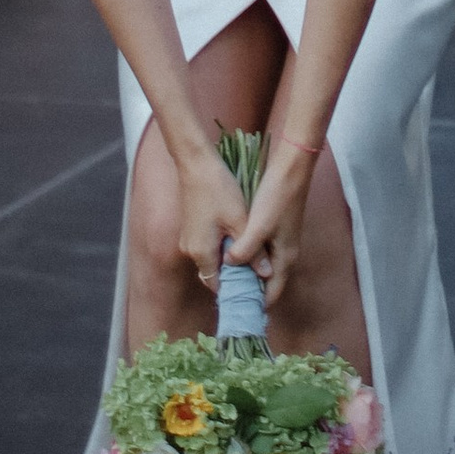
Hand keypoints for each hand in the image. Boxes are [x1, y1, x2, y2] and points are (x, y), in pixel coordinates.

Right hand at [173, 141, 252, 306]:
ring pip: (211, 260)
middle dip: (234, 276)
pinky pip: (207, 247)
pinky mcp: (190, 228)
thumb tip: (266, 274)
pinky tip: (239, 239)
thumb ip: (252, 251)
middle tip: (257, 273)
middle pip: (214, 274)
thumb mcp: (240, 221)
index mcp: (201, 253)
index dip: (235, 290)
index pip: (218, 286)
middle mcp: (190, 251)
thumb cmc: (219, 190)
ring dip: (229, 260)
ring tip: (252, 256)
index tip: (254, 290)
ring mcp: (188, 239)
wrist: (196, 163)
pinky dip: (222, 248)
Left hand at [231, 143, 317, 311]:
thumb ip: (245, 249)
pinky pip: (261, 254)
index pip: (271, 295)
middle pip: (266, 284)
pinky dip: (248, 258)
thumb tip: (229, 265)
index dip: (254, 305)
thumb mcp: (258, 225)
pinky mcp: (276, 231)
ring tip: (224, 276)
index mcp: (285, 259)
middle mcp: (285, 255)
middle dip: (247, 291)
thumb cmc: (277, 198)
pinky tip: (232, 253)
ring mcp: (282, 242)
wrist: (292, 169)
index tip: (234, 310)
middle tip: (224, 294)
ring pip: (262, 268)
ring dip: (246, 274)